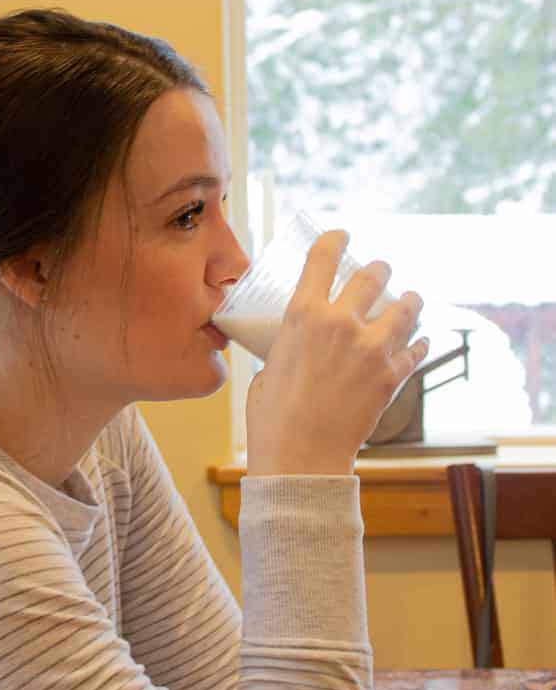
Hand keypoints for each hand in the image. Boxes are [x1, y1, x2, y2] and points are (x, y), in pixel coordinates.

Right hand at [245, 230, 427, 476]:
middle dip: (379, 268)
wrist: (301, 455)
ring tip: (411, 298)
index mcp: (303, 314)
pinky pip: (416, 349)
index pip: (324, 256)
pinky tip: (421, 341)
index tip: (343, 235)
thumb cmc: (273, 417)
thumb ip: (287, 348)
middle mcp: (341, 322)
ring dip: (409, 299)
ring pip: (406, 307)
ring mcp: (372, 348)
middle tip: (381, 270)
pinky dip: (419, 343)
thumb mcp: (269, 367)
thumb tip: (293, 348)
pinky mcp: (392, 376)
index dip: (336, 239)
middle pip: (373, 274)